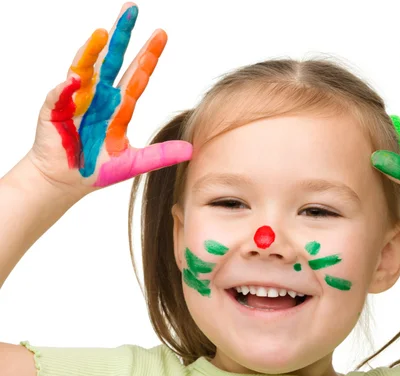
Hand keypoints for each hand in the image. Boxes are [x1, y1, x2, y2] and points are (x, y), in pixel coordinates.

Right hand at [29, 2, 191, 196]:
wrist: (67, 181)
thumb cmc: (98, 169)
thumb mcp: (134, 163)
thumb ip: (161, 155)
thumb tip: (191, 150)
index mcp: (119, 107)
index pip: (137, 76)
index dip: (148, 56)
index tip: (161, 34)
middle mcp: (99, 97)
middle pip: (113, 62)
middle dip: (122, 36)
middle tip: (132, 10)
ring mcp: (77, 100)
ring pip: (86, 69)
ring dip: (93, 52)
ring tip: (103, 33)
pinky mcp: (56, 110)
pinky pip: (61, 96)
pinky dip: (66, 88)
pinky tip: (74, 80)